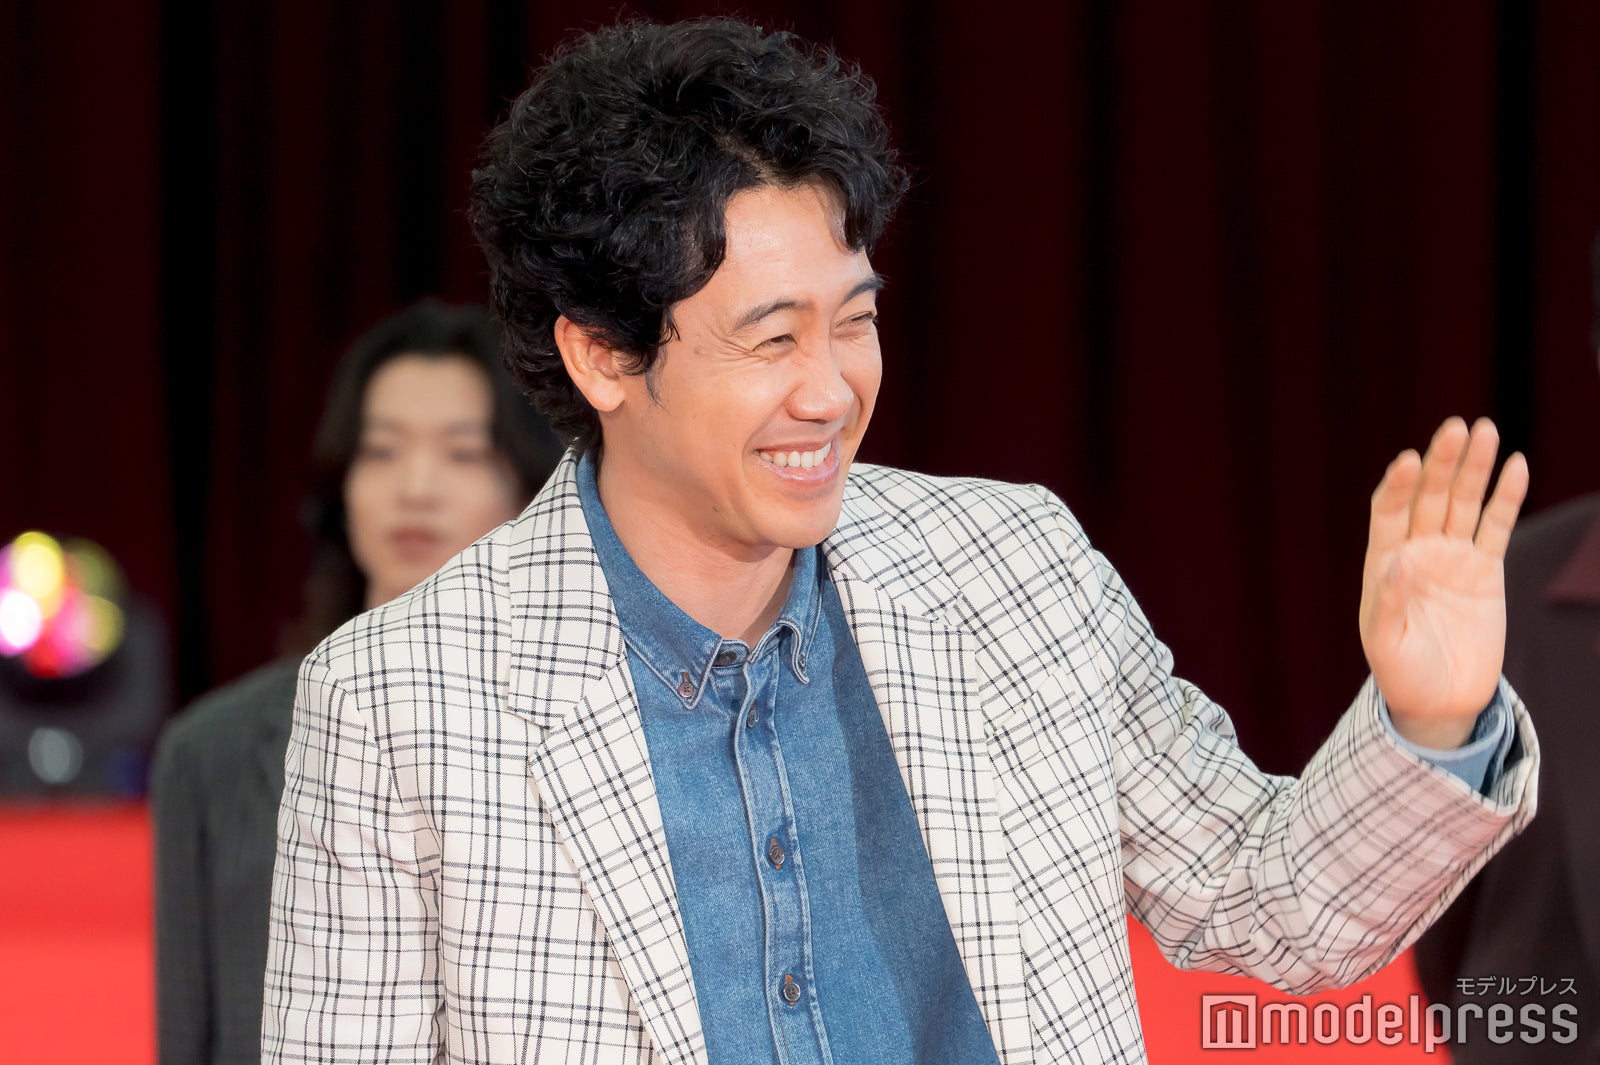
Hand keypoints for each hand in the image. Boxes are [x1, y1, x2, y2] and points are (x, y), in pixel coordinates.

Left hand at [1359, 417, 1528, 748]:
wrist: (1440, 702)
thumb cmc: (1402, 673)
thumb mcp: (1386, 643)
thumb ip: (1389, 602)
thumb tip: (1396, 562)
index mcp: (1384, 562)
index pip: (1390, 511)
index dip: (1399, 485)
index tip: (1409, 460)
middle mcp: (1417, 551)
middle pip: (1430, 496)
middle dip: (1442, 462)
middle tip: (1457, 426)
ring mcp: (1453, 557)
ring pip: (1465, 503)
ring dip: (1474, 468)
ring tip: (1485, 430)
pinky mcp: (1487, 570)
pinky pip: (1498, 527)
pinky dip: (1507, 498)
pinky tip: (1516, 466)